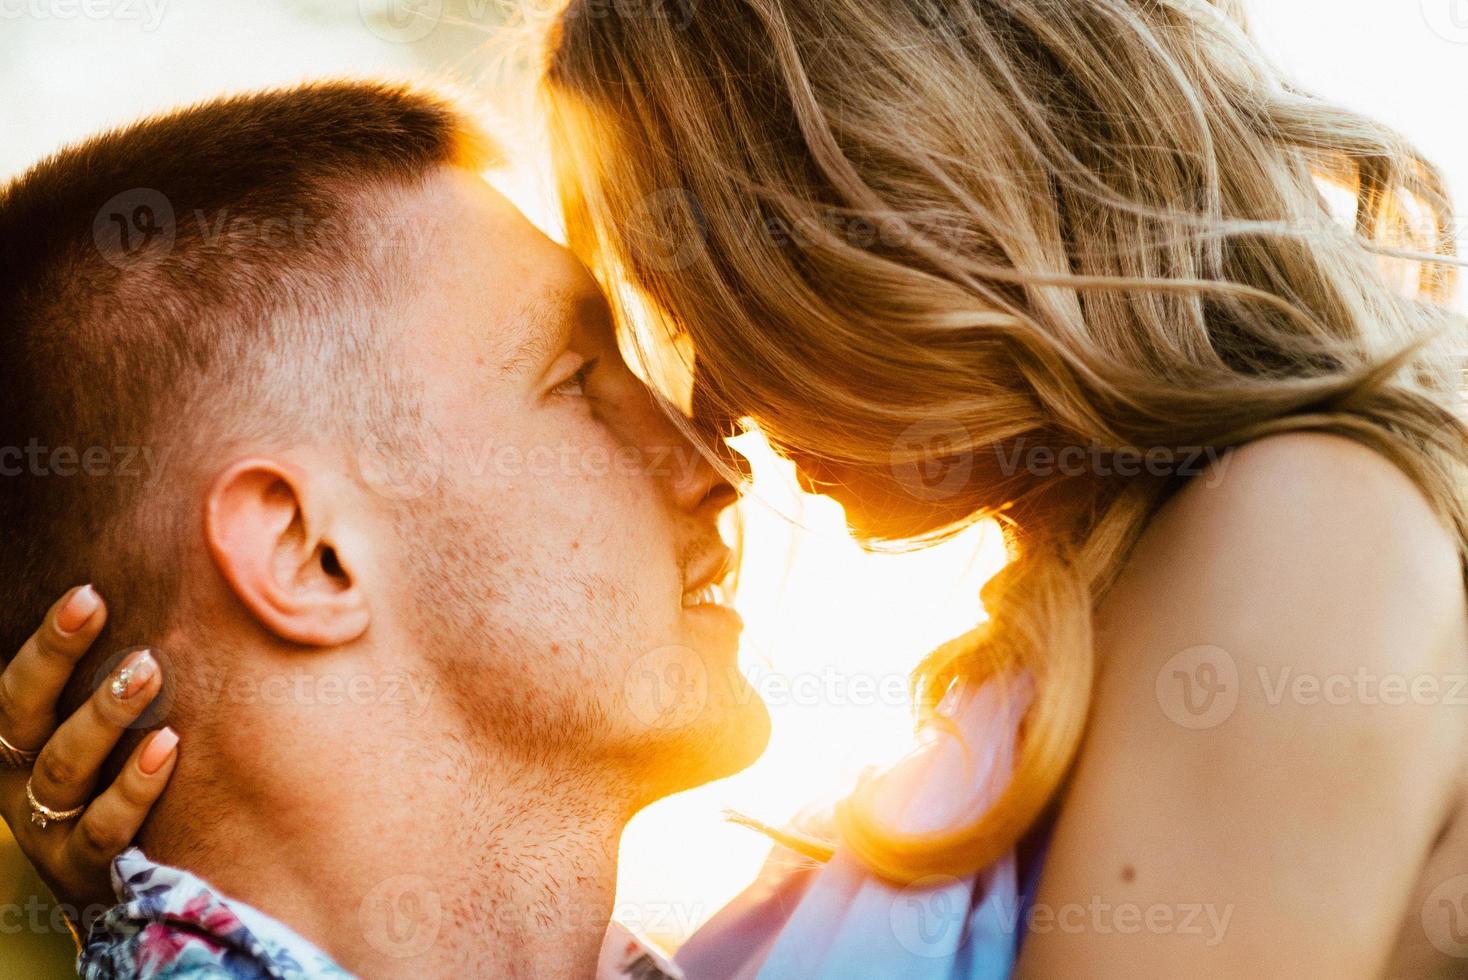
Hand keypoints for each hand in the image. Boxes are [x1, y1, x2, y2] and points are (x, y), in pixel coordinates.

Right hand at [0, 586, 178, 914]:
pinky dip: (133, 788)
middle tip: (99, 609)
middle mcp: (22, 782)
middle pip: (23, 715)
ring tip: (148, 670)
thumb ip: (125, 678)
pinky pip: (103, 829)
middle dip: (57, 658)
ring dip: (103, 715)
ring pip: (62, 768)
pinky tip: (167, 747)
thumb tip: (177, 595)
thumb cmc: (127, 785)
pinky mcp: (85, 873)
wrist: (132, 891)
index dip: (47, 640)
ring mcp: (50, 830)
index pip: (17, 684)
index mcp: (21, 742)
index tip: (88, 593)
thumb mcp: (111, 735)